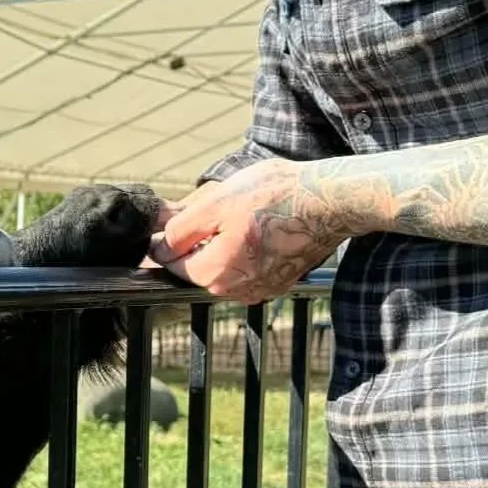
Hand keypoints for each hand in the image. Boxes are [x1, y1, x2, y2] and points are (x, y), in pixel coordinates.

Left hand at [146, 161, 344, 303]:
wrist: (328, 202)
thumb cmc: (274, 196)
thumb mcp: (216, 202)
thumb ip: (181, 229)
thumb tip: (159, 247)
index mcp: (216, 273)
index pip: (171, 263)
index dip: (169, 238)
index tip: (186, 215)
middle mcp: (236, 291)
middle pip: (197, 267)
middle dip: (199, 239)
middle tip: (220, 208)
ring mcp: (259, 290)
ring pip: (221, 268)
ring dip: (222, 244)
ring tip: (244, 215)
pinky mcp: (276, 283)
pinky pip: (245, 269)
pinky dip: (244, 250)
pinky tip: (259, 225)